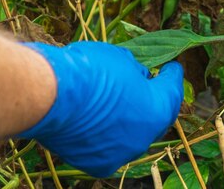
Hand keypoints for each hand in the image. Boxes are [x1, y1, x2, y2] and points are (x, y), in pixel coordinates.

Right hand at [17, 42, 182, 176]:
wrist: (51, 97)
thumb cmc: (90, 72)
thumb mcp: (122, 59)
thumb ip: (136, 72)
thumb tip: (138, 78)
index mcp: (158, 110)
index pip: (172, 90)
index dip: (171, 76)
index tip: (171, 67)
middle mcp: (145, 137)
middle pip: (156, 117)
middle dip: (154, 100)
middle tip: (149, 86)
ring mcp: (123, 153)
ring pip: (133, 135)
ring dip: (131, 120)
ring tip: (121, 105)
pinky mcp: (99, 164)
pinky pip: (110, 148)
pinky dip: (108, 136)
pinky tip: (100, 123)